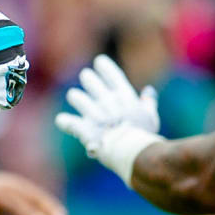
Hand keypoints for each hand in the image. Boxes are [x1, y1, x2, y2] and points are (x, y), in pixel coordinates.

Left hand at [0, 170, 66, 214]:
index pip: (10, 202)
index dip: (26, 212)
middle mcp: (8, 186)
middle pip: (26, 200)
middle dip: (40, 214)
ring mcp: (21, 185)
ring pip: (38, 197)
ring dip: (50, 211)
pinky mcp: (30, 188)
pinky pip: (42, 197)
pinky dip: (52, 208)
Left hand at [55, 54, 164, 184]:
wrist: (134, 154)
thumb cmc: (144, 137)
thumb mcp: (151, 118)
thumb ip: (148, 103)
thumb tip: (148, 91)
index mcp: (125, 97)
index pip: (113, 75)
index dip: (104, 66)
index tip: (99, 61)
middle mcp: (107, 101)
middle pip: (90, 80)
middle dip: (88, 78)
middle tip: (86, 76)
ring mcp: (93, 113)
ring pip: (75, 96)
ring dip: (76, 97)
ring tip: (75, 96)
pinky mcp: (82, 128)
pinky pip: (66, 121)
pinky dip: (64, 121)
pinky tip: (63, 120)